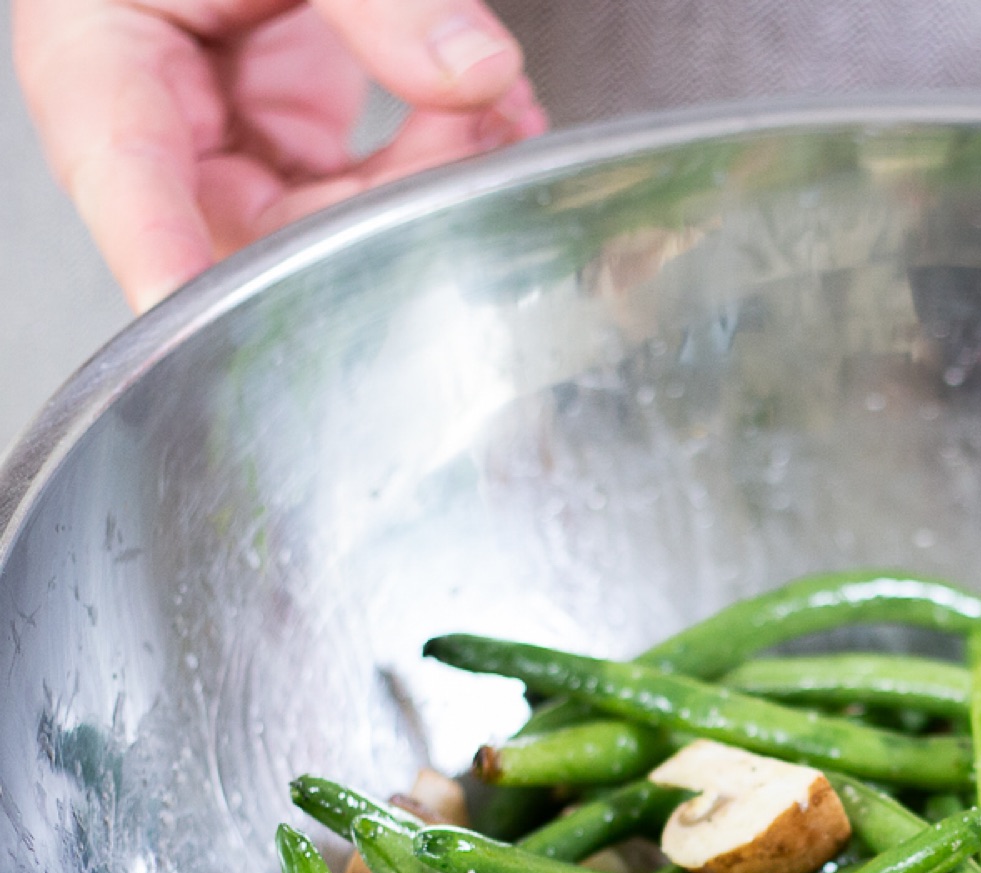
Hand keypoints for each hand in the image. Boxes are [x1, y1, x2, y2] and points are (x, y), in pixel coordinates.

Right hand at [15, 1, 546, 312]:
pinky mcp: (287, 125)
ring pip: (329, 219)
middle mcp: (156, 113)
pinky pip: (364, 180)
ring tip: (494, 115)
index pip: (127, 182)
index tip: (201, 319)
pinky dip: (436, 155)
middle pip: (259, 227)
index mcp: (96, 55)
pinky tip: (492, 121)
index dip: (167, 259)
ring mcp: (226, 128)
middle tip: (470, 136)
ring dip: (426, 183)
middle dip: (382, 204)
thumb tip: (480, 73)